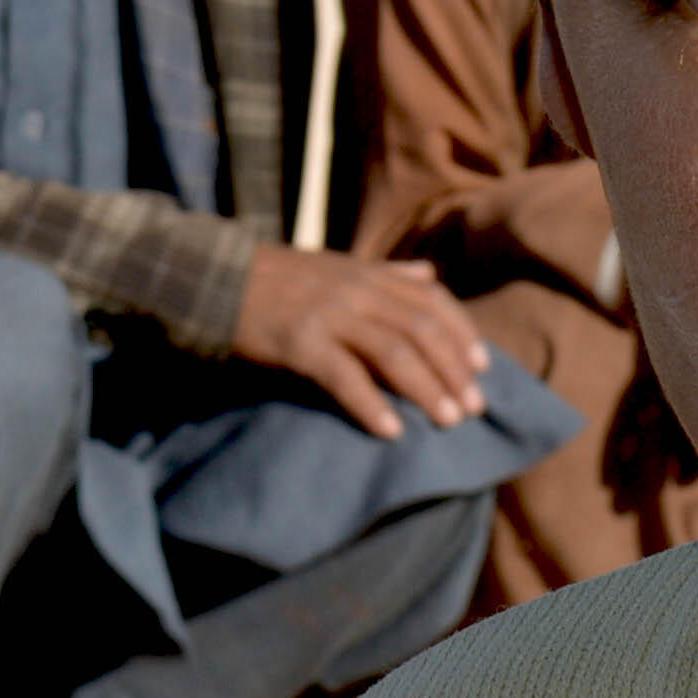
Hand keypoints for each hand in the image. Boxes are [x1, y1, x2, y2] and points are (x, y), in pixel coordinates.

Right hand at [230, 241, 496, 442]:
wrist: (215, 277)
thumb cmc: (278, 279)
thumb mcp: (338, 266)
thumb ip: (386, 273)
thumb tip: (429, 274)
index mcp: (368, 274)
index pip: (432, 300)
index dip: (462, 333)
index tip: (483, 367)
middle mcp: (356, 290)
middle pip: (421, 330)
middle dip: (452, 370)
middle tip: (474, 407)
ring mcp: (328, 315)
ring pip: (393, 352)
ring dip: (426, 389)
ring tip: (448, 421)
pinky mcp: (299, 342)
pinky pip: (344, 377)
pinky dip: (371, 405)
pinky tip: (390, 430)